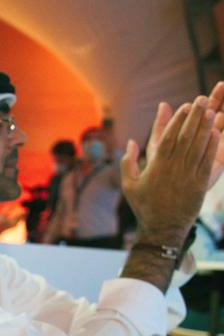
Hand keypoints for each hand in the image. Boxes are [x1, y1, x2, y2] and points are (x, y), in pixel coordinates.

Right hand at [123, 86, 223, 245]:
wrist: (162, 228)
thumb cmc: (144, 206)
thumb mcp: (129, 185)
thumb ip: (128, 162)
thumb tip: (131, 142)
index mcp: (156, 167)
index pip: (168, 138)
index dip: (178, 121)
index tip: (186, 106)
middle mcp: (174, 169)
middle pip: (186, 137)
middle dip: (195, 117)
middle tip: (202, 100)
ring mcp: (188, 175)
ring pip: (199, 146)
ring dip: (206, 127)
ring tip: (212, 111)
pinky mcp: (200, 183)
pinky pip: (208, 160)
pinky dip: (212, 145)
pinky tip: (216, 132)